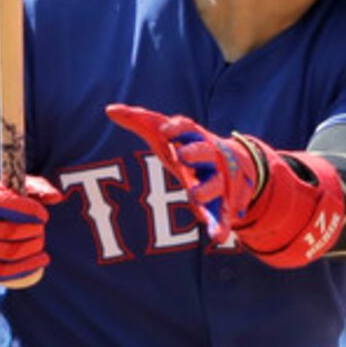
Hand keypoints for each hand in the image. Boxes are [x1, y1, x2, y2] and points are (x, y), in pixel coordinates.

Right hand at [0, 177, 60, 293]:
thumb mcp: (1, 190)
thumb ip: (30, 186)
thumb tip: (56, 196)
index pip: (2, 202)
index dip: (28, 210)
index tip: (42, 215)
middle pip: (7, 230)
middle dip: (33, 232)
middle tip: (41, 231)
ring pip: (8, 252)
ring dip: (32, 249)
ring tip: (40, 244)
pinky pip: (2, 272)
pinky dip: (25, 268)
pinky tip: (39, 261)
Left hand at [106, 104, 345, 266]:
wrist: (236, 164)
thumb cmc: (190, 147)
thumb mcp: (166, 135)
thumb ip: (139, 120)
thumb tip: (109, 109)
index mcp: (195, 137)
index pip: (188, 128)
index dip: (178, 128)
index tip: (165, 132)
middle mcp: (210, 156)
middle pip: (205, 151)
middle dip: (195, 153)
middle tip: (182, 156)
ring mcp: (218, 179)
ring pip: (215, 183)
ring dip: (206, 189)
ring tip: (194, 197)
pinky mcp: (222, 203)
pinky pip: (223, 215)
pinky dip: (221, 226)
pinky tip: (217, 237)